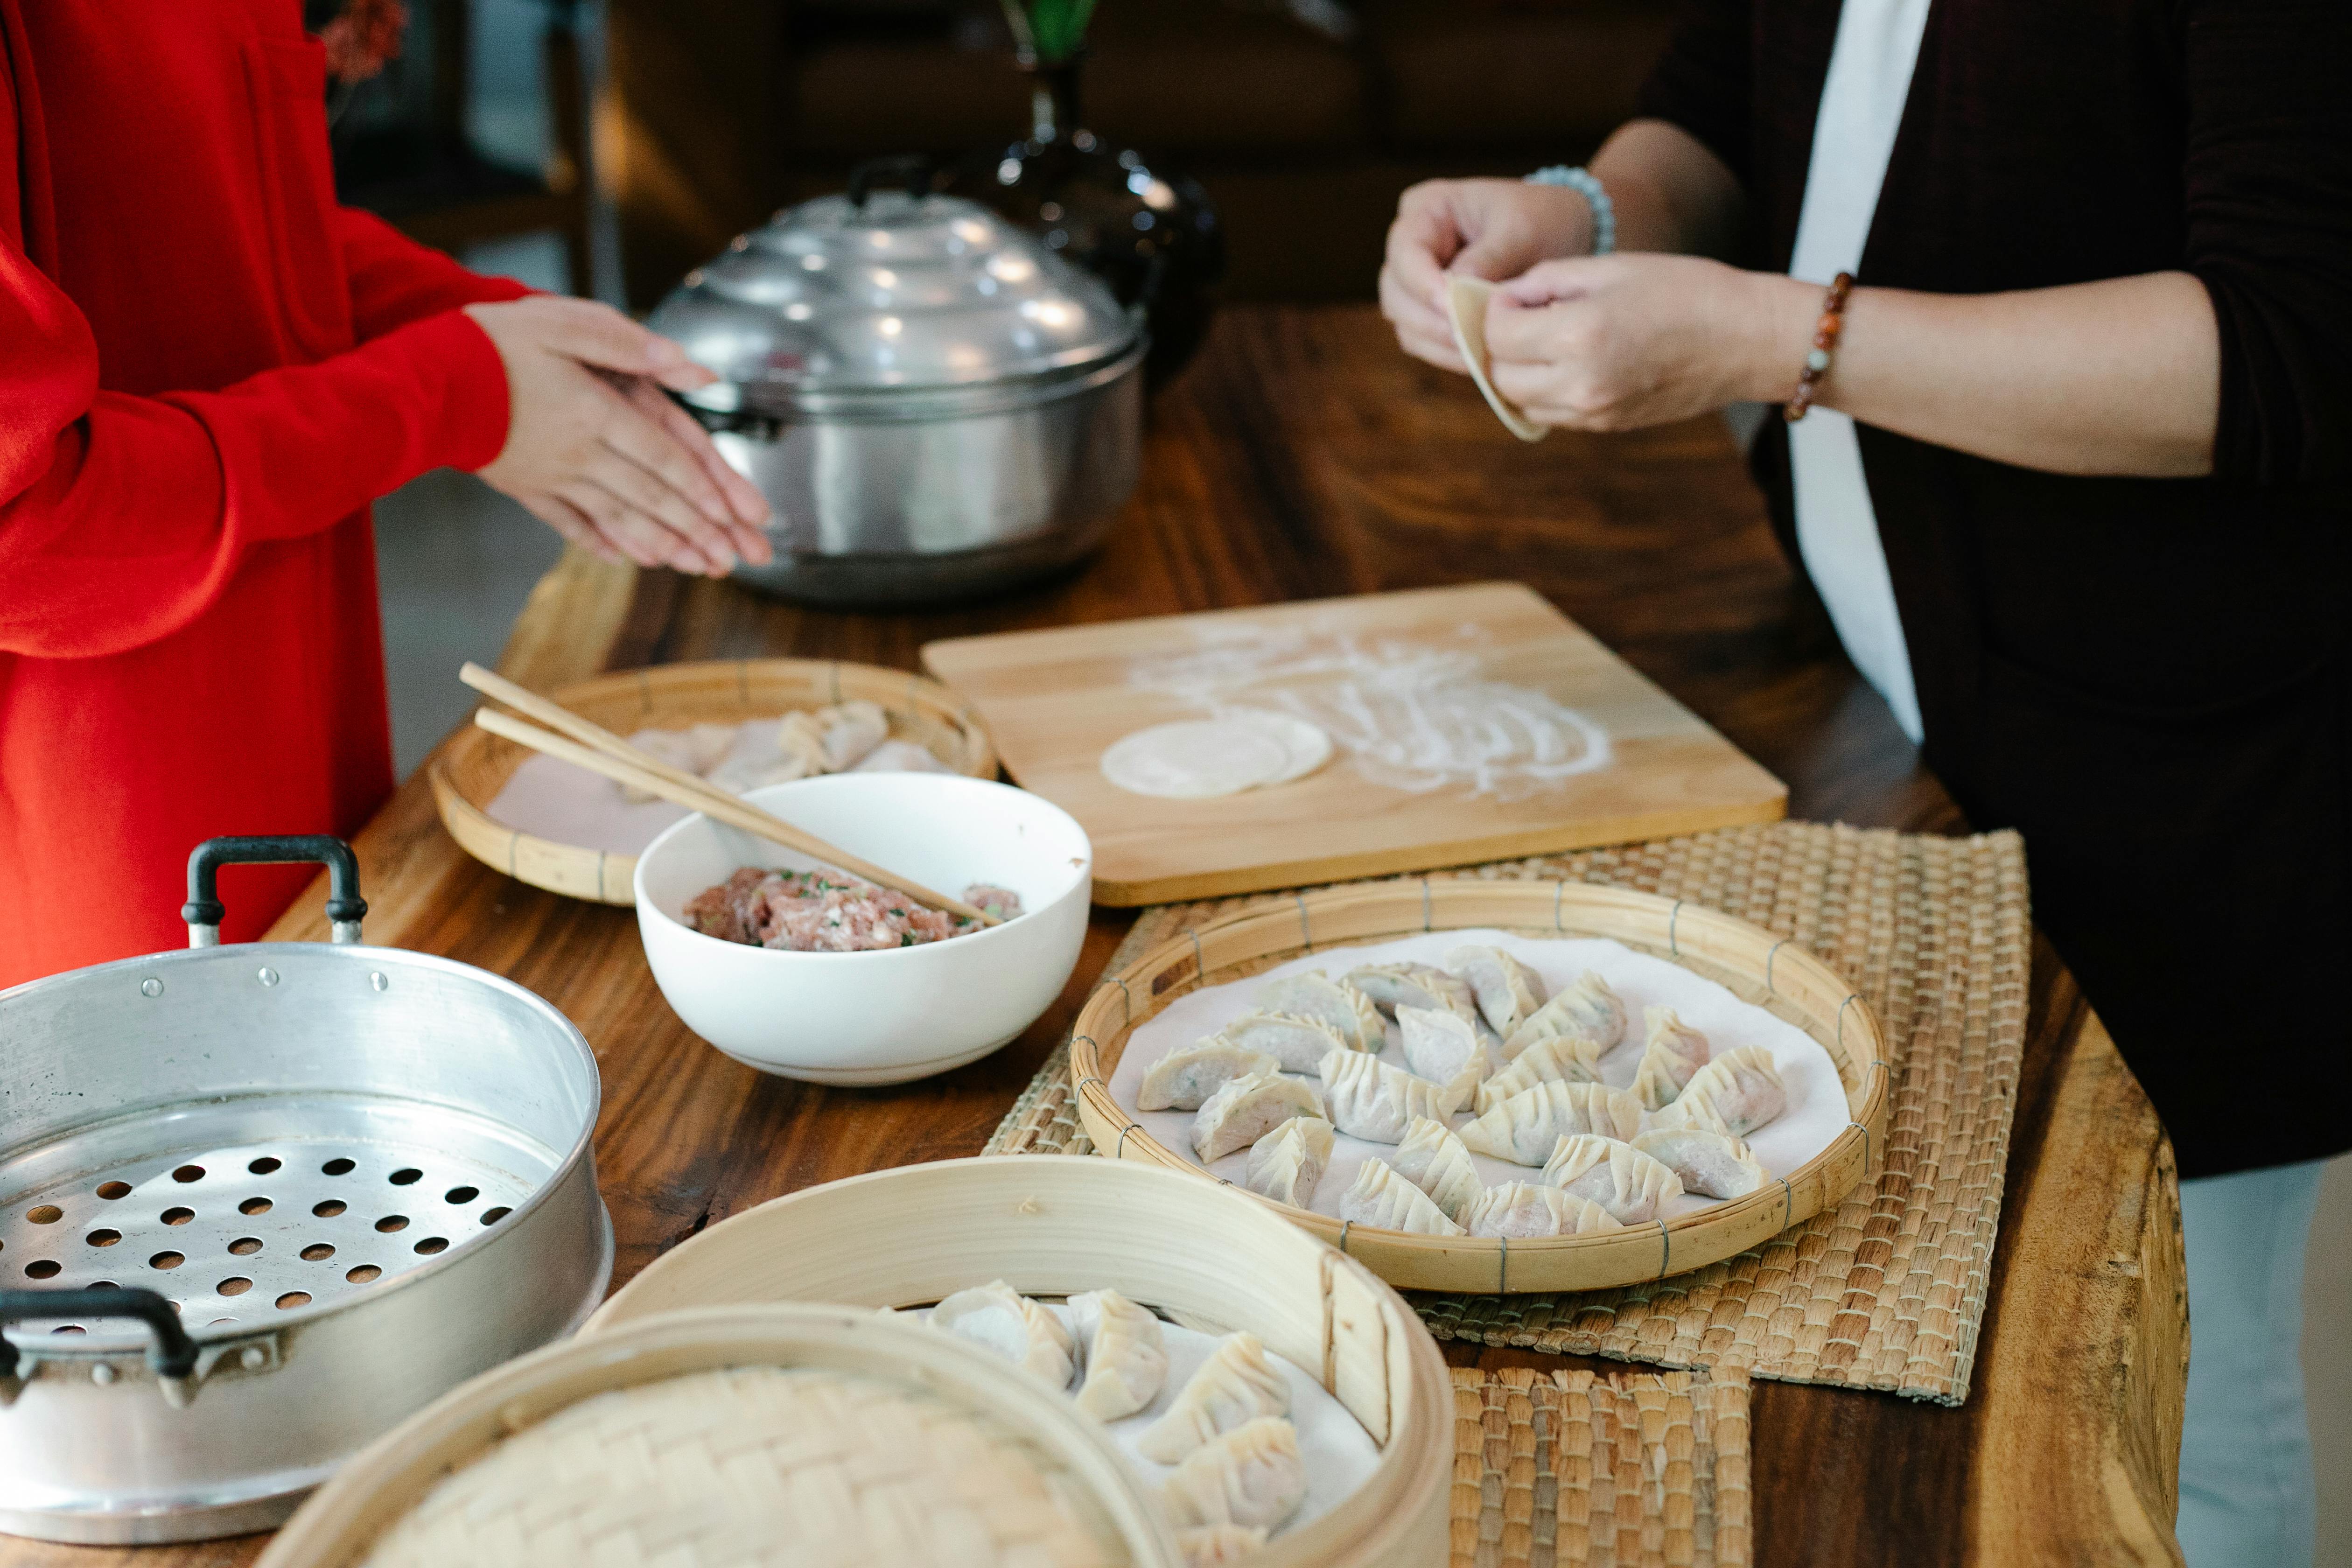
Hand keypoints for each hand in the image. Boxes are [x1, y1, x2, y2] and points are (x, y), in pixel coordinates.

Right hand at [464, 296, 771, 574]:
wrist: (417, 383)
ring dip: (664, 545)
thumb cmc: (492, 343)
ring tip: (697, 567)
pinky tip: (629, 559)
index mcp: (596, 413)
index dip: (705, 489)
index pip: (665, 458)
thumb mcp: (564, 323)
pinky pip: (572, 524)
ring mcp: (552, 477)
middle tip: (734, 559)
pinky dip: (604, 543)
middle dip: (698, 530)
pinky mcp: (525, 488)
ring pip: (620, 518)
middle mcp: (580, 454)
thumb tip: (695, 371)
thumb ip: (632, 347)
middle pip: (652, 498)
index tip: (736, 516)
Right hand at [1379, 178, 1594, 371]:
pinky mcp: (1430, 313)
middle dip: (1430, 320)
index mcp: (1427, 209)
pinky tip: (1476, 357)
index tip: (1452, 308)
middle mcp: (1412, 247)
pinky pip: (1424, 341)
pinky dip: (1446, 353)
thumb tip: (1456, 298)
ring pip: (1405, 322)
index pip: (1405, 251)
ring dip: (1437, 343)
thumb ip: (1488, 260)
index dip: (1423, 284)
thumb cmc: (1541, 220)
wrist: (1563, 236)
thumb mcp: (1521, 230)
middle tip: (1468, 338)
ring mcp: (1417, 283)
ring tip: (1476, 352)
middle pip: (1396, 293)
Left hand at [1483, 254, 1807, 431]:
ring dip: (1520, 374)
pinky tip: (1569, 363)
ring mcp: (1594, 412)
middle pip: (1501, 377)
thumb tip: (1504, 298)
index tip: (1516, 296)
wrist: (1745, 338)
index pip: (1497, 335)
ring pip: (1521, 404)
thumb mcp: (1611, 268)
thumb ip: (1546, 282)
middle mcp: (1580, 383)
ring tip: (1545, 342)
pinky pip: (1552, 416)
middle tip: (1524, 318)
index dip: (1497, 310)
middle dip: (1502, 347)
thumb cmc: (1684, 290)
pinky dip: (1545, 393)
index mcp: (1578, 336)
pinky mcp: (1607, 427)